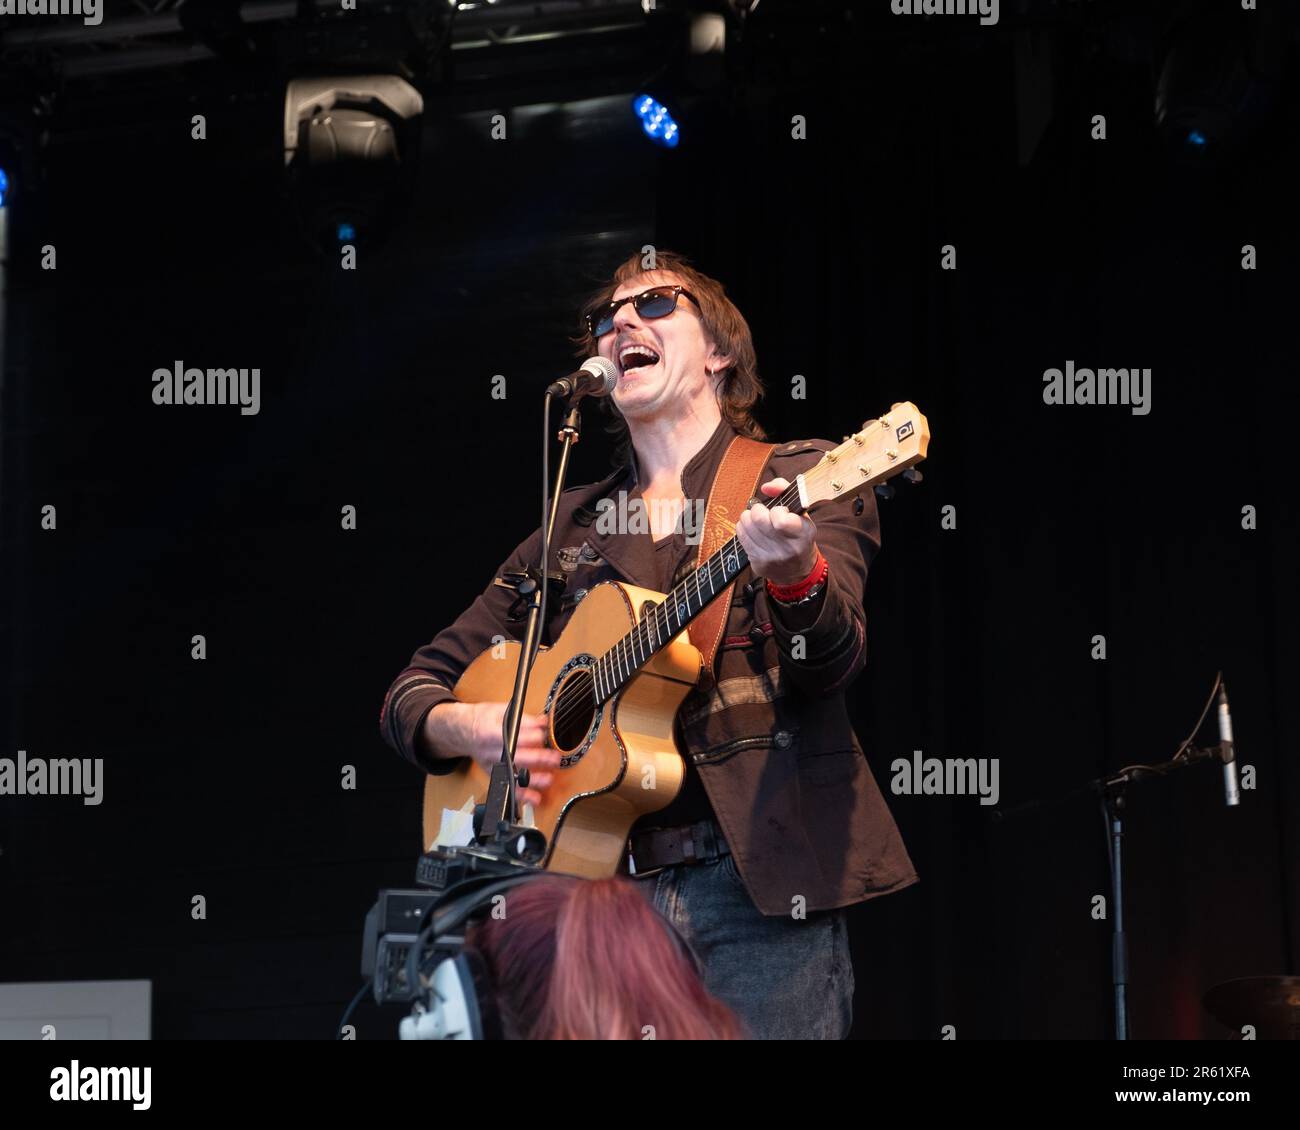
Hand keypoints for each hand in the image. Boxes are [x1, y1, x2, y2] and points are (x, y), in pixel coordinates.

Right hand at [425, 701, 559, 807]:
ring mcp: (492, 766)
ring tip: (548, 779)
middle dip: (535, 759)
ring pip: (512, 776)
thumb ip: (521, 718)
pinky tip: (534, 798)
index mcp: (488, 733)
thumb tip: (542, 722)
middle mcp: (490, 753)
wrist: (463, 732)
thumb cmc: (482, 720)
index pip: (509, 737)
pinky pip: (508, 787)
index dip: (527, 736)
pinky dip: (522, 795)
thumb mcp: (498, 711)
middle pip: (513, 758)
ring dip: (532, 779)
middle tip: (553, 758)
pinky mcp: (494, 775)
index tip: (542, 734)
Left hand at [735, 477, 817, 585]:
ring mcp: (771, 557)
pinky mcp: (758, 563)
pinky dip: (743, 527)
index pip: (780, 520)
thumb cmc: (797, 534)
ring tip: (755, 518)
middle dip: (757, 509)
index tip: (780, 511)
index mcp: (803, 533)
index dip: (776, 510)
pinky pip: (741, 537)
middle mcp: (788, 548)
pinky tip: (751, 528)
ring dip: (747, 517)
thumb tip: (765, 487)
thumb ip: (785, 490)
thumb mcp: (800, 512)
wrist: (798, 569)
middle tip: (761, 510)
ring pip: (746, 526)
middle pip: (759, 520)